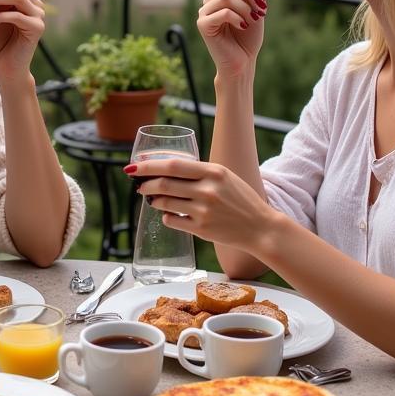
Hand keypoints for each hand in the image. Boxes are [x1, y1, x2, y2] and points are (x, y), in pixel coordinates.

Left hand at [124, 155, 272, 251]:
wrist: (260, 227)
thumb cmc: (241, 199)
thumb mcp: (225, 176)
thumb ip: (200, 172)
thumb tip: (167, 169)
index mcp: (214, 172)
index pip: (173, 165)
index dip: (149, 165)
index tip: (134, 166)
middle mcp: (208, 190)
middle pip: (165, 184)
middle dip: (146, 183)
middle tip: (139, 184)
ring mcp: (204, 211)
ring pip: (165, 203)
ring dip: (154, 200)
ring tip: (152, 199)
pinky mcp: (201, 229)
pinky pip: (172, 221)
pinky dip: (165, 216)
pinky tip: (168, 214)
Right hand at [197, 0, 269, 77]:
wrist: (242, 63)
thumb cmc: (248, 39)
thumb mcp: (258, 12)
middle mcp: (211, 0)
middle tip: (260, 5)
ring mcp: (205, 12)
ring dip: (246, 8)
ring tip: (253, 19)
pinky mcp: (203, 25)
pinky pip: (223, 13)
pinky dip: (238, 18)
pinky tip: (243, 26)